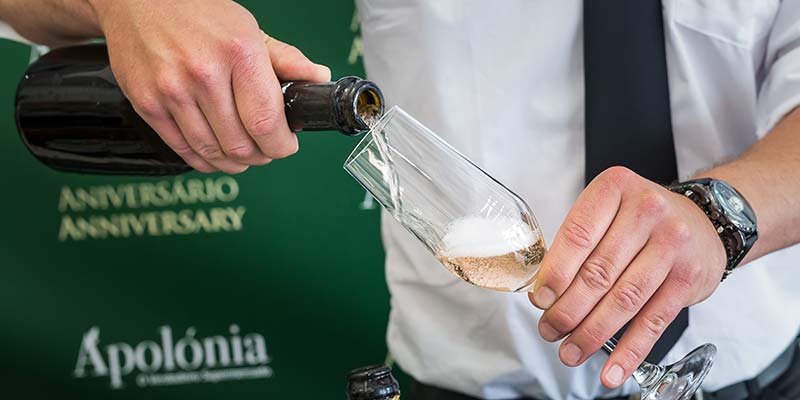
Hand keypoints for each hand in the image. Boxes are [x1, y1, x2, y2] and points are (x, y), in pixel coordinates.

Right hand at [89, 0, 330, 172]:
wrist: (137, 0)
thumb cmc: (197, 12)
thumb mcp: (248, 28)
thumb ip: (285, 58)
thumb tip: (319, 78)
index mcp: (238, 53)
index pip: (266, 122)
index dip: (281, 145)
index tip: (286, 145)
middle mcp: (203, 73)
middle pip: (240, 144)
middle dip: (260, 156)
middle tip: (266, 150)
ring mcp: (171, 91)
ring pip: (212, 153)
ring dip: (234, 163)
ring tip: (243, 155)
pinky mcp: (147, 104)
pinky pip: (182, 149)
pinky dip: (204, 161)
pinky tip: (216, 154)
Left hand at [529, 167, 726, 387]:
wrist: (703, 221)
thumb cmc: (641, 219)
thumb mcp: (607, 211)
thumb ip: (576, 245)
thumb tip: (543, 293)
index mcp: (615, 188)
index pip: (578, 235)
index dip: (555, 273)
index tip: (540, 300)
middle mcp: (647, 211)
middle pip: (599, 272)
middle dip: (568, 310)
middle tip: (549, 331)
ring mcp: (672, 244)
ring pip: (624, 299)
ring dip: (592, 332)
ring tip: (570, 351)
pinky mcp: (689, 278)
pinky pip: (654, 320)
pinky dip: (630, 350)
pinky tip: (612, 370)